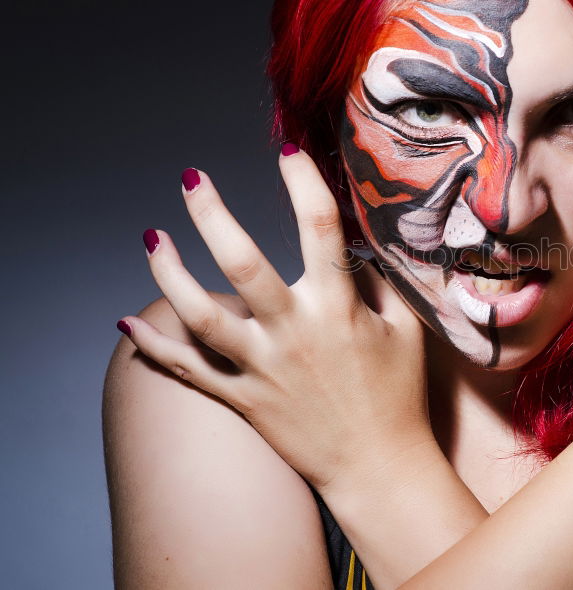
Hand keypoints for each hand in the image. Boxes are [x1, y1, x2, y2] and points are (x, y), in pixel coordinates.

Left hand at [117, 144, 426, 493]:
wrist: (378, 466)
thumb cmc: (398, 394)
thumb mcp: (405, 330)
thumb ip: (382, 282)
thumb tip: (357, 243)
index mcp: (340, 309)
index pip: (321, 230)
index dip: (302, 180)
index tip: (286, 147)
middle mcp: (295, 334)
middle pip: (242, 265)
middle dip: (211, 215)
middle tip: (191, 180)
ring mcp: (263, 369)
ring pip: (201, 317)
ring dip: (170, 274)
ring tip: (151, 237)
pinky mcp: (242, 399)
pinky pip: (189, 371)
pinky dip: (153, 348)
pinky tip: (126, 321)